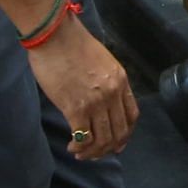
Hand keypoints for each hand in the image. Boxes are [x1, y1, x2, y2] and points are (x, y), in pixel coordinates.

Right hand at [28, 13, 137, 159]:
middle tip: (94, 153)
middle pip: (119, 132)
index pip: (132, 116)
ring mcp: (95, 102)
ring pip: (103, 140)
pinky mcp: (76, 108)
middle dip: (107, 148)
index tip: (115, 143)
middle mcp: (112, 93)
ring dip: (92, 152)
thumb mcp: (102, 62)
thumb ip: (106, 82)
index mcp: (120, 80)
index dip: (125, 134)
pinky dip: (79, 147)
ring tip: (80, 152)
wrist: (55, 35)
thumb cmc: (73, 44)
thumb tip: (100, 103)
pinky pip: (83, 138)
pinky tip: (72, 146)